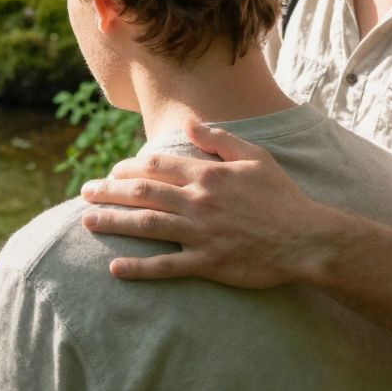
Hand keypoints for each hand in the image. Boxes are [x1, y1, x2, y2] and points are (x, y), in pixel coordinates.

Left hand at [80, 115, 323, 285]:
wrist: (306, 239)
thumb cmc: (282, 197)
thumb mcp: (255, 156)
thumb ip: (219, 139)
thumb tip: (189, 123)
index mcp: (208, 175)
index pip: (157, 165)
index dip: (130, 166)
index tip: (114, 170)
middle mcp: (198, 201)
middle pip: (143, 192)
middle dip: (109, 191)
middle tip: (85, 191)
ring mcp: (201, 233)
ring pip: (146, 225)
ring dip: (113, 222)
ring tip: (87, 221)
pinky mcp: (207, 263)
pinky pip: (166, 266)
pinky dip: (139, 267)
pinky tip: (115, 267)